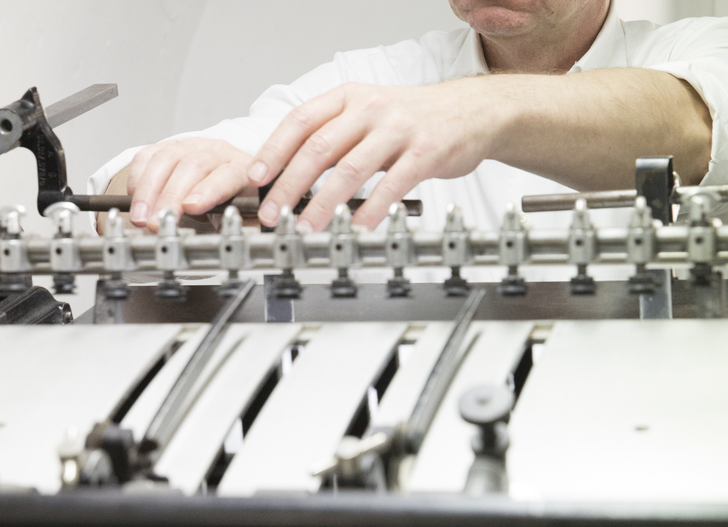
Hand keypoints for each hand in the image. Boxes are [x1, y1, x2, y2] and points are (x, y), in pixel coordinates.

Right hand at [127, 138, 255, 231]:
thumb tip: (242, 241)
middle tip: (157, 222)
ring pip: (166, 160)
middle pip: (193, 166)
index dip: (209, 190)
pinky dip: (138, 179)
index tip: (192, 207)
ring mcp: (189, 146)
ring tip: (141, 217)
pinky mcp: (166, 147)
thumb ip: (245, 227)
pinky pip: (147, 157)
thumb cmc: (231, 200)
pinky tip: (135, 200)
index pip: (227, 174)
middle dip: (171, 196)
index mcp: (241, 168)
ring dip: (149, 191)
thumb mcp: (243, 216)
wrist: (219, 182)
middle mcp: (216, 151)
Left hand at [247, 79, 498, 230]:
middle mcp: (370, 109)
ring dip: (323, 204)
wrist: (472, 111)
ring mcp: (398, 129)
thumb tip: (287, 173)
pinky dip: (371, 210)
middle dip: (290, 185)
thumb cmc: (413, 119)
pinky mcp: (425, 152)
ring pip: (351, 169)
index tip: (255, 179)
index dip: (274, 151)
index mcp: (349, 97)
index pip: (300, 121)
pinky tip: (358, 228)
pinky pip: (392, 185)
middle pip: (319, 148)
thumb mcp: (367, 114)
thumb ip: (332, 138)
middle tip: (273, 214)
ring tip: (307, 229)